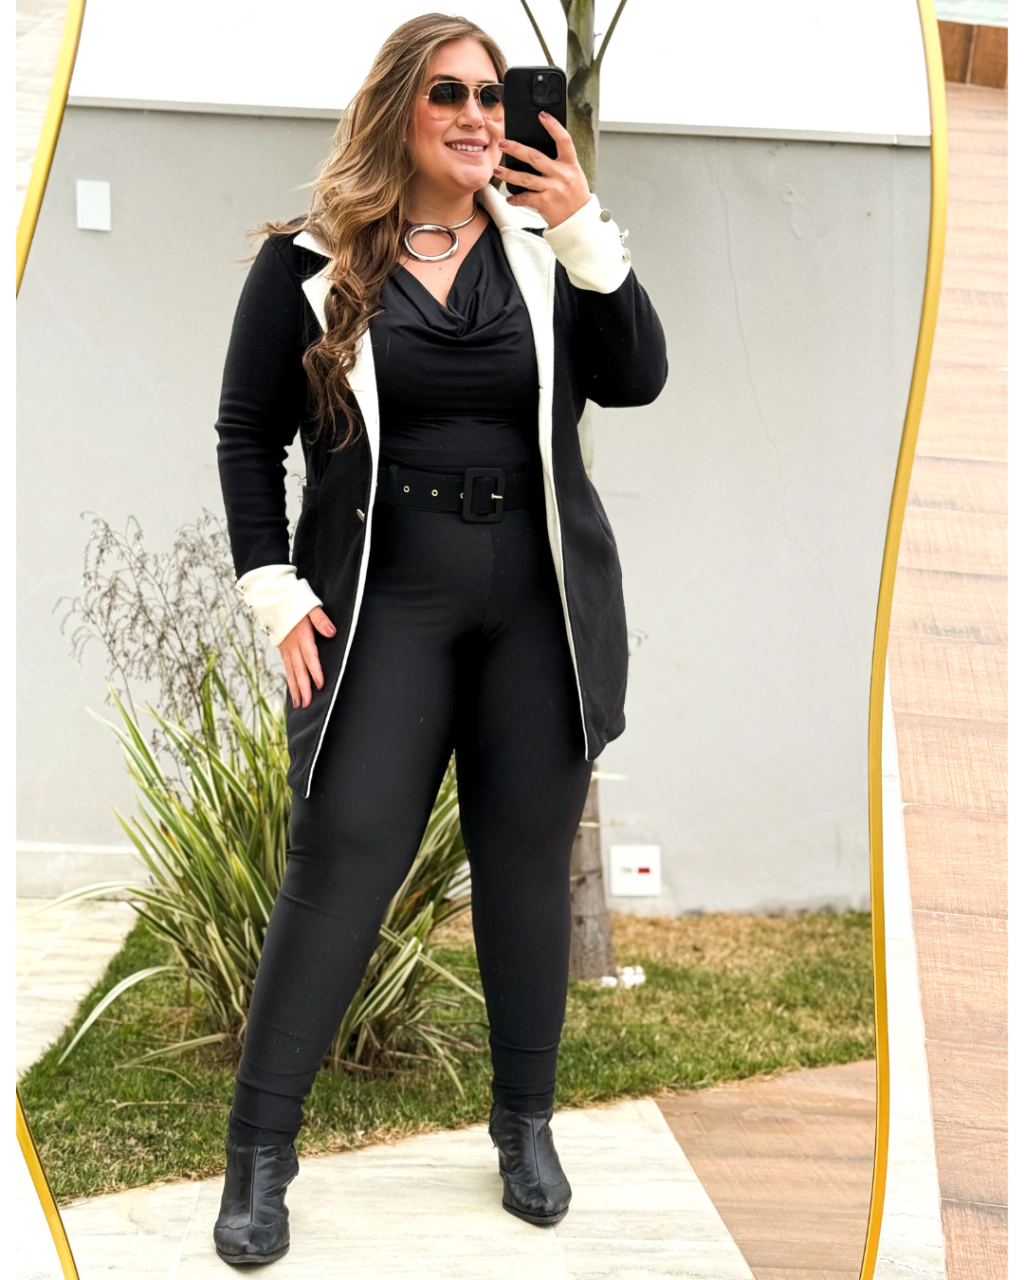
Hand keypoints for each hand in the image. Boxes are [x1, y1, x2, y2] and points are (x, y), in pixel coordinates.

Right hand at [279, 606, 335, 708]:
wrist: (273, 599)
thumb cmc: (294, 602)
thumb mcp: (310, 606)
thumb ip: (321, 620)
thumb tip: (332, 633)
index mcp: (301, 636)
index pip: (310, 656)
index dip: (315, 671)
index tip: (320, 684)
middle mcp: (292, 645)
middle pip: (299, 669)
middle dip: (303, 687)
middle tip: (307, 703)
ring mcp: (286, 648)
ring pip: (291, 671)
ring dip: (295, 688)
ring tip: (299, 704)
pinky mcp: (282, 649)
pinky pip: (286, 667)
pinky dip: (289, 680)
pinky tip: (293, 690)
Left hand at [493, 111, 590, 229]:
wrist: (578, 221)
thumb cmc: (574, 196)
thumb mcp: (573, 175)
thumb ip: (559, 162)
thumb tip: (536, 150)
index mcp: (571, 164)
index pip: (564, 140)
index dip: (553, 126)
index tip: (542, 115)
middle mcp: (562, 175)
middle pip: (535, 157)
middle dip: (516, 149)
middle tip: (502, 143)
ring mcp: (554, 189)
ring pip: (526, 178)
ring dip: (509, 174)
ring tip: (497, 170)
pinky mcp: (546, 203)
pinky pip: (526, 198)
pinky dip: (516, 199)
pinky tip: (509, 198)